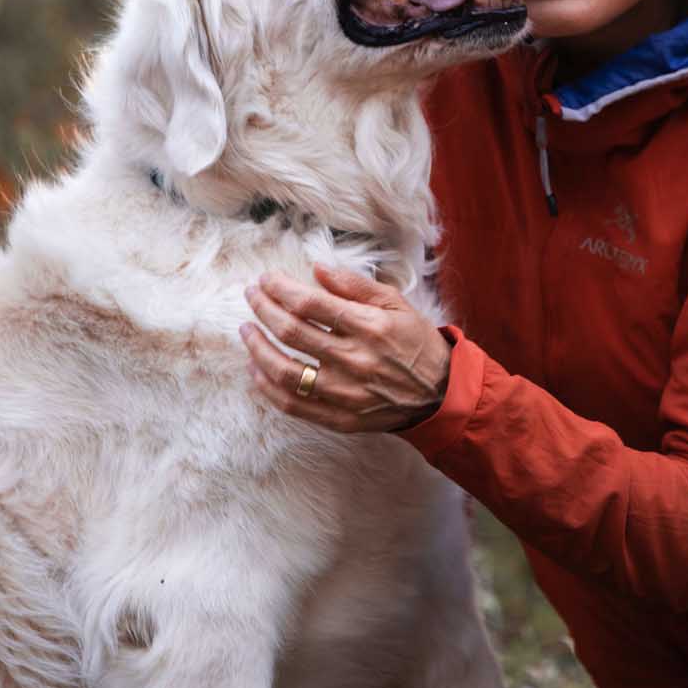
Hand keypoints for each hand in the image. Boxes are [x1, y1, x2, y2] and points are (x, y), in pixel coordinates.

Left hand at [239, 264, 451, 433]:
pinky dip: (268, 387)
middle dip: (263, 309)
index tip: (266, 280)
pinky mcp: (341, 418)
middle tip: (250, 296)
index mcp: (369, 327)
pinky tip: (256, 369)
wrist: (441, 394)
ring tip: (247, 331)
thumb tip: (317, 269)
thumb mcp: (396, 304)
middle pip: (292, 332)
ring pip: (285, 372)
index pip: (310, 304)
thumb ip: (355, 285)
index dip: (281, 289)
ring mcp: (346, 393)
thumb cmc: (416, 342)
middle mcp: (355, 360)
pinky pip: (294, 405)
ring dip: (257, 348)